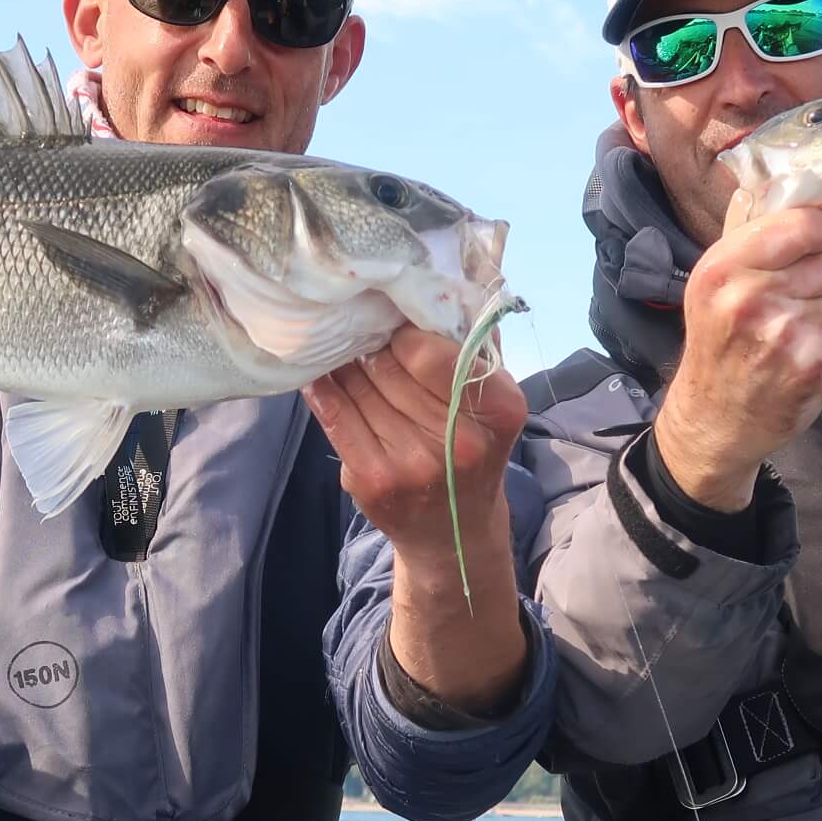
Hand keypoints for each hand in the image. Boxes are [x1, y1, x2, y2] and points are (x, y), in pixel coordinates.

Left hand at [304, 325, 529, 713]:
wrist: (454, 534)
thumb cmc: (472, 450)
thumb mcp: (493, 403)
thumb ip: (473, 350)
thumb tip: (433, 286)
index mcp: (501, 411)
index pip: (435, 352)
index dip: (406, 331)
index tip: (395, 321)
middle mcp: (461, 442)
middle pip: (392, 366)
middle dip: (373, 343)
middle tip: (360, 326)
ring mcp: (414, 465)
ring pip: (360, 386)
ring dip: (346, 362)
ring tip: (340, 346)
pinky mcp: (375, 481)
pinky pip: (336, 416)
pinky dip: (324, 389)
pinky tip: (319, 374)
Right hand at [656, 196, 821, 510]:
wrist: (712, 419)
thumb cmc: (718, 344)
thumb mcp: (712, 283)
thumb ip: (744, 233)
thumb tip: (772, 182)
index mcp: (724, 268)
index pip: (806, 224)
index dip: (821, 233)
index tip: (814, 246)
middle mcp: (751, 299)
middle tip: (801, 299)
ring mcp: (784, 336)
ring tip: (803, 330)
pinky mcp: (813, 368)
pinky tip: (808, 356)